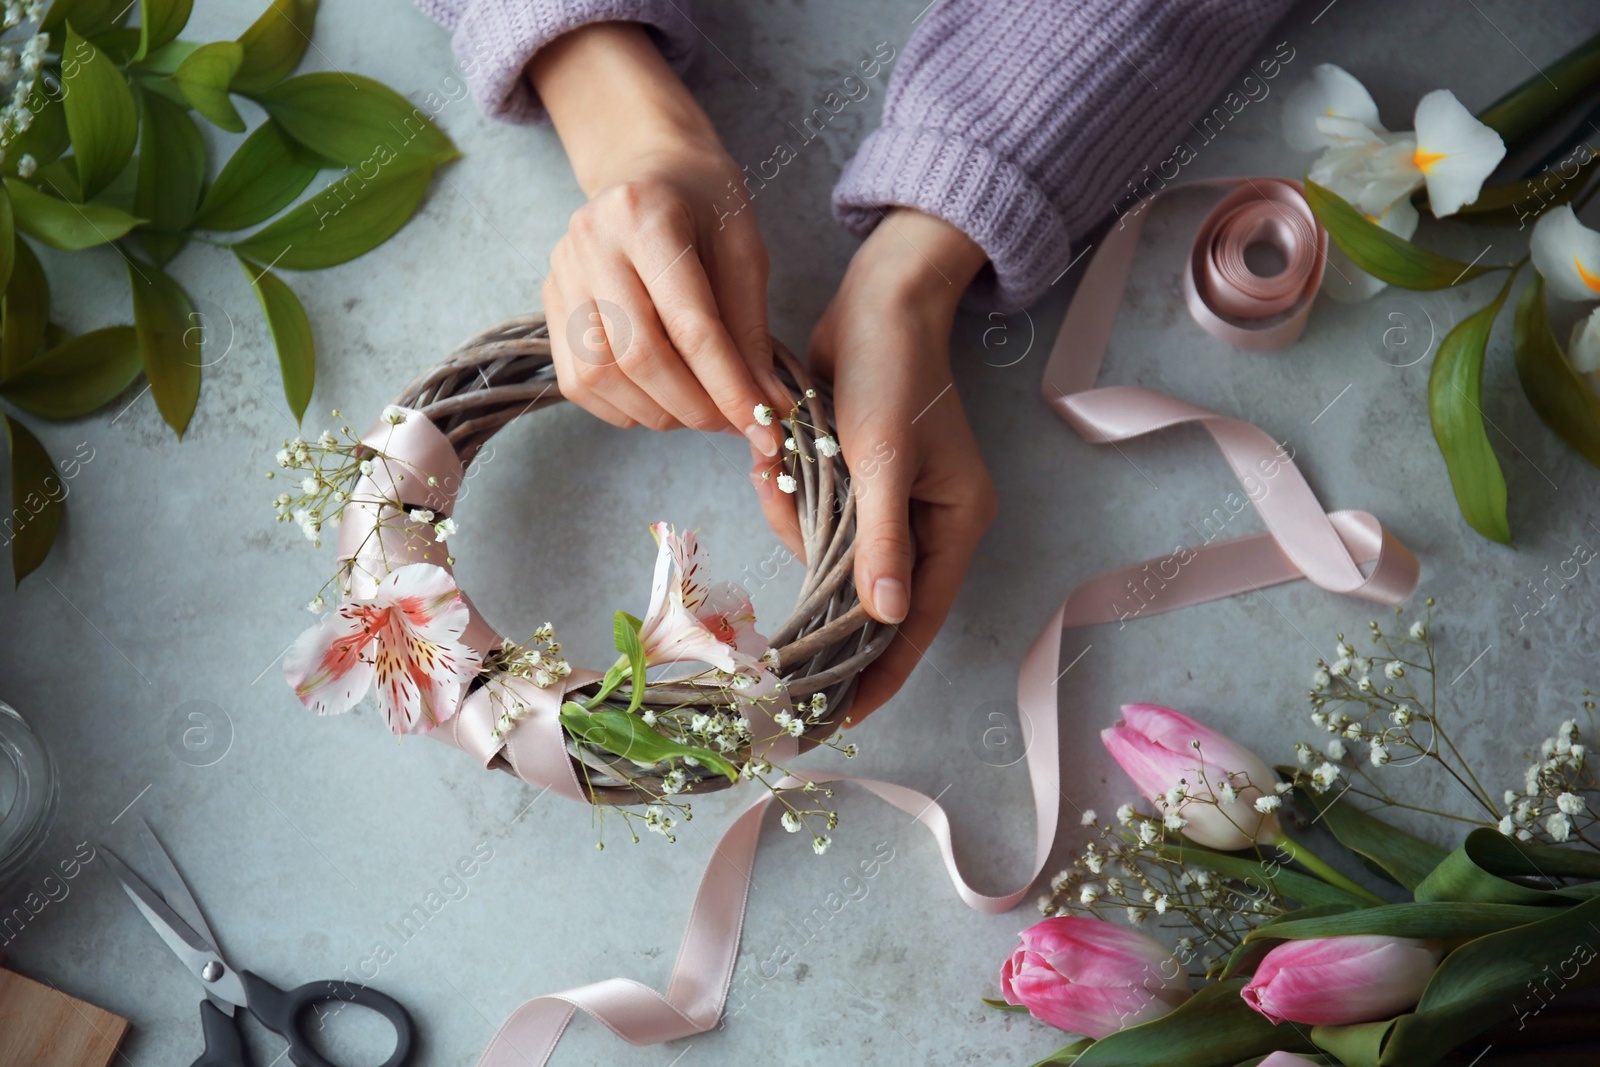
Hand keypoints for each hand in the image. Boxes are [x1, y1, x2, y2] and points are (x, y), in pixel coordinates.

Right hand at [530, 24, 787, 453]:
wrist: (647, 167)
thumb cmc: (704, 204)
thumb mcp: (744, 251)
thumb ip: (751, 331)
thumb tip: (767, 407)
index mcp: (644, 215)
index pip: (690, 324)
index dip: (729, 385)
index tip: (764, 425)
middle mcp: (590, 242)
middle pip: (637, 357)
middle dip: (693, 406)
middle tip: (733, 422)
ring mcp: (561, 274)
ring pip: (601, 376)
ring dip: (659, 412)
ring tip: (699, 408)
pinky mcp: (550, 303)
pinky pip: (578, 381)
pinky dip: (624, 407)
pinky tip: (660, 398)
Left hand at [794, 209, 996, 720]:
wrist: (877, 298)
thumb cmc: (892, 370)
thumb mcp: (884, 456)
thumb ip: (881, 540)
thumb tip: (884, 620)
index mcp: (955, 523)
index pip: (915, 620)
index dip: (879, 671)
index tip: (839, 716)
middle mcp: (928, 522)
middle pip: (866, 592)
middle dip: (815, 570)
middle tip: (776, 558)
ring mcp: (890, 503)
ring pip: (825, 553)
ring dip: (792, 518)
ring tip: (779, 463)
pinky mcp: (855, 480)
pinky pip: (811, 516)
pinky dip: (786, 494)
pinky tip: (776, 454)